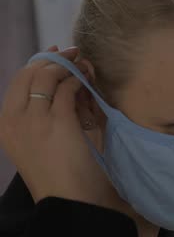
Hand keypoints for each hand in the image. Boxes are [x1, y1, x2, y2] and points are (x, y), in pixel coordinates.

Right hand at [0, 46, 124, 211]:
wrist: (67, 197)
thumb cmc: (58, 171)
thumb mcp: (41, 139)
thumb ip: (44, 112)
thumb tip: (63, 81)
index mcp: (6, 122)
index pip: (18, 80)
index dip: (37, 62)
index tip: (55, 53)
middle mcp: (14, 118)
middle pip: (29, 73)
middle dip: (53, 59)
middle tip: (74, 53)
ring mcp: (34, 119)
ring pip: (47, 76)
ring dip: (68, 66)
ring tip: (84, 65)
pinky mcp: (57, 121)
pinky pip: (66, 88)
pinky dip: (78, 79)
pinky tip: (87, 80)